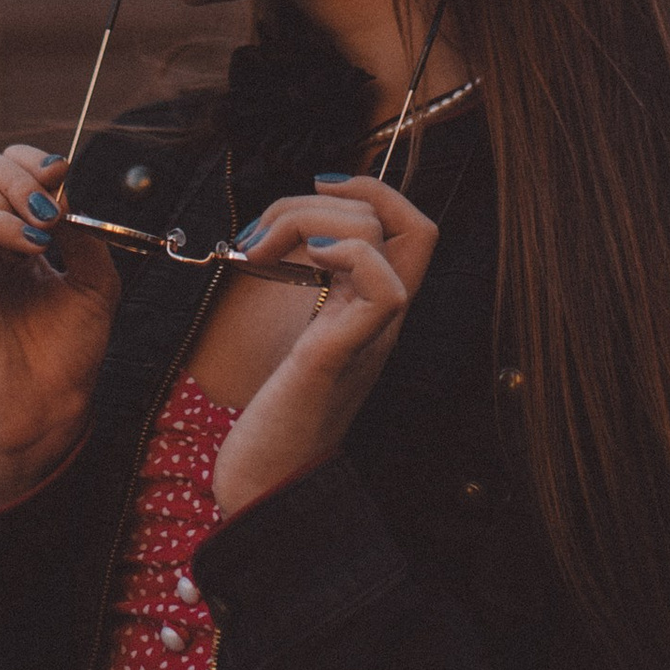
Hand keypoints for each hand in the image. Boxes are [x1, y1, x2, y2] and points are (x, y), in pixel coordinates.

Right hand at [0, 145, 121, 508]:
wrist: (53, 408)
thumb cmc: (71, 350)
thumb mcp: (96, 281)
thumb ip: (84, 232)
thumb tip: (67, 190)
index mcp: (15, 232)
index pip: (5, 165)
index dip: (33, 160)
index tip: (65, 179)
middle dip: (17, 169)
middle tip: (51, 207)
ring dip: (1, 188)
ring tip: (39, 227)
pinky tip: (31, 246)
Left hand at [210, 174, 438, 520]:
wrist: (263, 485)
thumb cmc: (274, 413)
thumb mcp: (295, 333)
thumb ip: (307, 287)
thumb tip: (284, 227)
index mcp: (371, 310)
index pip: (413, 228)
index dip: (374, 188)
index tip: (319, 185)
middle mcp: (381, 320)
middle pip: (402, 220)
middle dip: (320, 198)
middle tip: (262, 231)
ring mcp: (368, 337)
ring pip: (382, 235)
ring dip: (307, 218)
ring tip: (256, 251)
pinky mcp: (340, 355)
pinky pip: (386, 287)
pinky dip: (344, 251)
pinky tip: (295, 264)